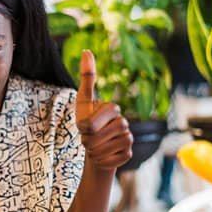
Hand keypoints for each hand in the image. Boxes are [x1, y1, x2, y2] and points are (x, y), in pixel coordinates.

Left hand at [76, 49, 132, 171]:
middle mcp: (124, 122)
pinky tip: (105, 156)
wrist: (95, 149)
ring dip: (94, 151)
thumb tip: (87, 50)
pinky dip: (103, 160)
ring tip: (95, 147)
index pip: (92, 123)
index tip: (84, 127)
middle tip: (88, 139)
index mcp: (113, 109)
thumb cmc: (87, 123)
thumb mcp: (83, 102)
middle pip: (97, 137)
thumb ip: (87, 78)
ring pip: (105, 149)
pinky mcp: (129, 153)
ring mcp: (128, 138)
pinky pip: (112, 160)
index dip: (84, 128)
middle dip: (87, 141)